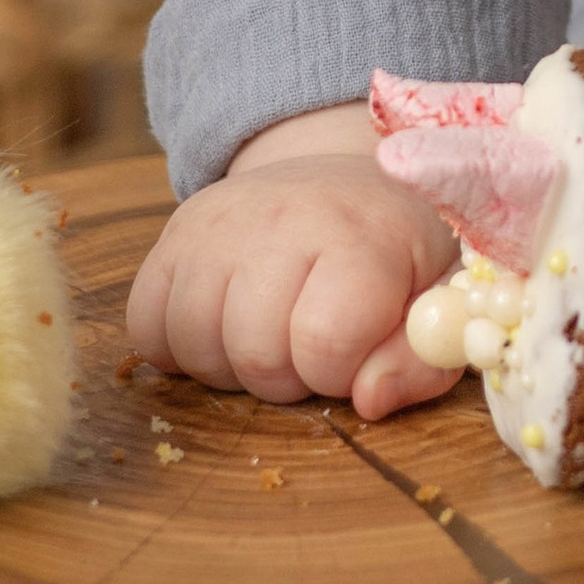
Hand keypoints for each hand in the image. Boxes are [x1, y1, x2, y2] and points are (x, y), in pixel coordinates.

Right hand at [124, 132, 457, 421]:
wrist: (346, 181)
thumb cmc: (399, 253)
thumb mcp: (438, 299)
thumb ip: (421, 361)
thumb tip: (369, 402)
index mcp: (358, 234)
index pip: (324, 345)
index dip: (338, 372)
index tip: (354, 349)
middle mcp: (280, 217)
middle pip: (254, 355)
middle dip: (286, 375)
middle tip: (310, 343)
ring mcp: (218, 222)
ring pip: (192, 344)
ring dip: (230, 366)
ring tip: (270, 333)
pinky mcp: (174, 230)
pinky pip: (145, 325)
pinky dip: (177, 345)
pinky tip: (223, 325)